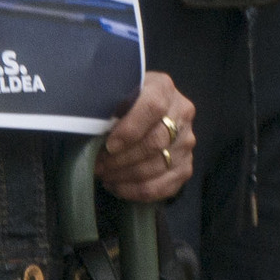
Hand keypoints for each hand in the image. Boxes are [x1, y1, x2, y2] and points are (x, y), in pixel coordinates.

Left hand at [98, 70, 197, 203]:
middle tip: (99, 165)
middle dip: (123, 158)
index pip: (152, 108)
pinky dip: (138, 191)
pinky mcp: (186, 166)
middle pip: (156, 142)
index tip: (109, 145)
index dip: (130, 129)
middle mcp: (183, 114)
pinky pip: (165, 187)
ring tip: (104, 175)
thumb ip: (111, 103)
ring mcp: (187, 142)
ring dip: (127, 176)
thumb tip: (92, 127)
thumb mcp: (117, 91)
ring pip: (159, 166)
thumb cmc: (124, 99)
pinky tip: (117, 188)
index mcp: (164, 88)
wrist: (144, 107)